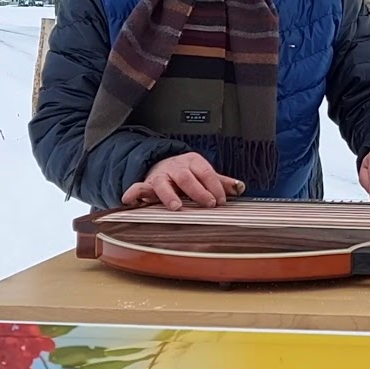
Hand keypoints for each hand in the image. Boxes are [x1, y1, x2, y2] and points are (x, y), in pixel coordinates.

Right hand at [121, 152, 244, 209]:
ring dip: (169, 195)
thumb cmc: (187, 172)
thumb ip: (221, 181)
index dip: (214, 185)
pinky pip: (138, 187)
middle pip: (187, 177)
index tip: (221, 200)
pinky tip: (128, 200)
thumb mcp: (203, 173)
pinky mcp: (147, 184)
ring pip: (163, 183)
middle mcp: (176, 167)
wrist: (161, 164)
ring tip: (175, 207)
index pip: (206, 172)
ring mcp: (161, 175)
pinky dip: (133, 192)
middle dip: (198, 190)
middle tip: (208, 203)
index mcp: (193, 162)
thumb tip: (240, 188)